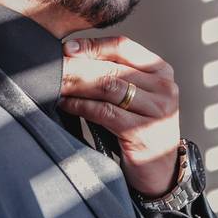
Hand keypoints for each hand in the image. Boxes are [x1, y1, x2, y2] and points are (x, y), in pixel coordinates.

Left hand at [58, 36, 180, 197]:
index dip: (93, 45)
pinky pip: (104, 112)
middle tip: (53, 65)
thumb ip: (116, 74)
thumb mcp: (135, 95)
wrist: (160, 171)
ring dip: (76, 84)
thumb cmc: (140, 128)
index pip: (123, 46)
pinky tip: (66, 104)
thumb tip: (73, 55)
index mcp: (161, 71)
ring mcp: (157, 110)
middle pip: (112, 67)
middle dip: (78, 65)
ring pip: (107, 87)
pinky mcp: (143, 132)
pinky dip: (81, 106)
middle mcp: (164, 87)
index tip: (67, 48)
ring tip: (56, 83)